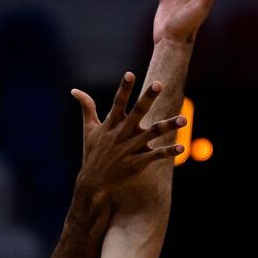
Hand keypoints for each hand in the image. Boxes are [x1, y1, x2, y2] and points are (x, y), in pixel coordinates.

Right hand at [70, 72, 186, 196]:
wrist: (93, 183)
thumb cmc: (93, 153)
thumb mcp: (89, 129)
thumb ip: (87, 108)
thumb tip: (74, 90)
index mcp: (111, 124)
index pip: (118, 102)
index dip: (124, 89)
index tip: (129, 74)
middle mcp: (121, 134)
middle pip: (137, 112)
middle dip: (147, 98)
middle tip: (158, 83)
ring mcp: (130, 149)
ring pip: (152, 134)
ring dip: (168, 126)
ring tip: (184, 118)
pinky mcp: (138, 163)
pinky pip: (156, 155)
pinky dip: (168, 152)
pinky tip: (182, 148)